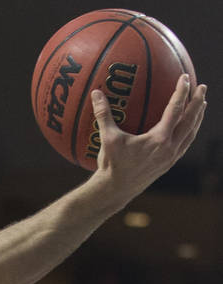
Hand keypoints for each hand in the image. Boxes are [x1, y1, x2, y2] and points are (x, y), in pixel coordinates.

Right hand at [91, 74, 205, 198]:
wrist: (115, 191)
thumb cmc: (111, 165)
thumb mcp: (108, 138)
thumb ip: (103, 114)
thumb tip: (95, 93)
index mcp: (159, 139)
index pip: (175, 110)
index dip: (181, 92)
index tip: (185, 77)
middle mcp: (169, 148)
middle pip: (190, 121)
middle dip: (198, 103)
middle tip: (202, 87)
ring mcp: (170, 158)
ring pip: (190, 134)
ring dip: (197, 118)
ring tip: (201, 105)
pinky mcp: (168, 165)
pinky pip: (184, 144)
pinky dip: (190, 132)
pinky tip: (188, 128)